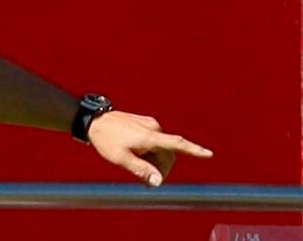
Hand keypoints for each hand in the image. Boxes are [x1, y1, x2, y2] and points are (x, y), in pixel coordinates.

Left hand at [87, 110, 212, 186]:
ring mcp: (149, 123)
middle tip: (144, 179)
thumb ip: (141, 170)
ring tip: (135, 162)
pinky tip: (134, 153)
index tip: (208, 154)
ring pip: (162, 147)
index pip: (176, 144)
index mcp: (149, 136)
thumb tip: (158, 181)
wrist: (94, 121)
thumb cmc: (106, 140)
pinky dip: (150, 150)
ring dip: (154, 159)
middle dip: (161, 167)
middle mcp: (153, 127)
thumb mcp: (121, 159)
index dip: (193, 150)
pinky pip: (155, 140)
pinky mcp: (145, 122)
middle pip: (168, 153)